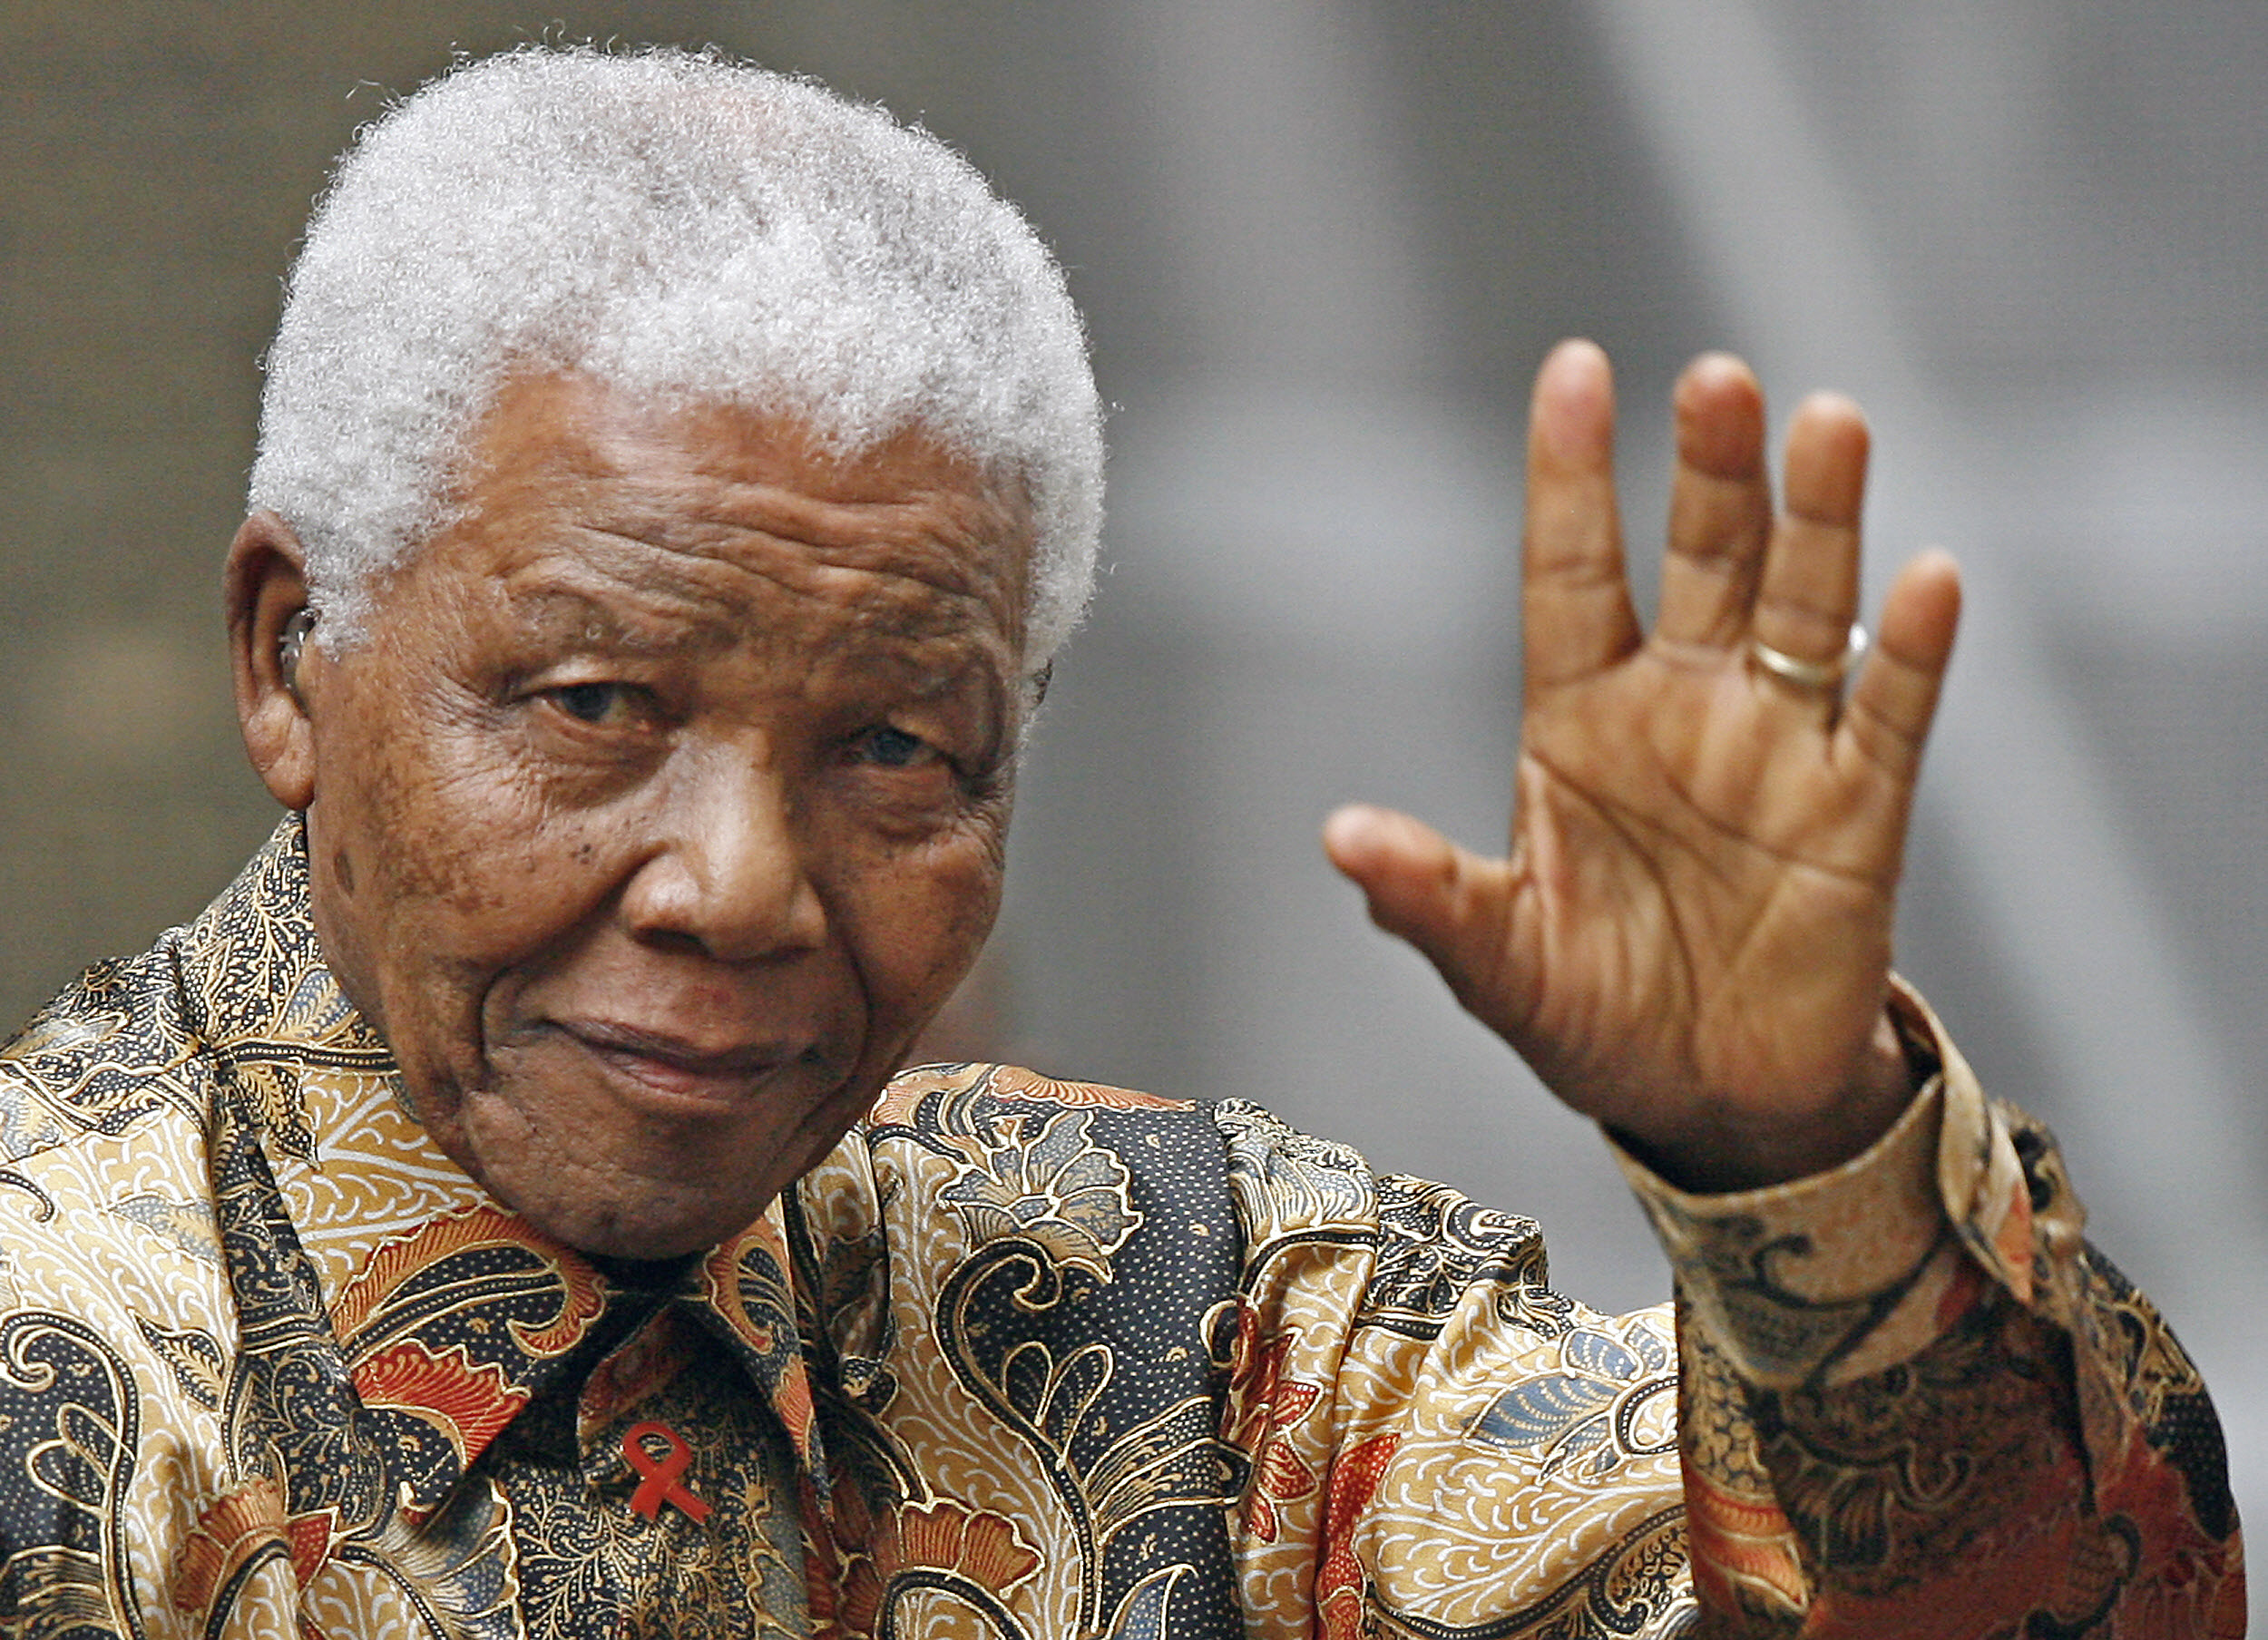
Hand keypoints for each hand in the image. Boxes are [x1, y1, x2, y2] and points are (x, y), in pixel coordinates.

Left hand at [1324, 341, 1960, 1190]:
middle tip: (1715, 380)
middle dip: (1711, 472)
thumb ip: (1429, 897)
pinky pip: (1892, 716)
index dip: (1572, 477)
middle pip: (1704, 560)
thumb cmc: (1592, 1014)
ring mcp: (1779, 749)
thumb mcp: (1497, 959)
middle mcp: (1685, 707)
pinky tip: (1927, 579)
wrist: (1706, 1101)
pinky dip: (1913, 651)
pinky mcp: (1862, 812)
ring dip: (1820, 520)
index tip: (1574, 371)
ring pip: (1807, 606)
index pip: (1573, 573)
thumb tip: (1341, 839)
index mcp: (1581, 720)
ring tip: (1828, 424)